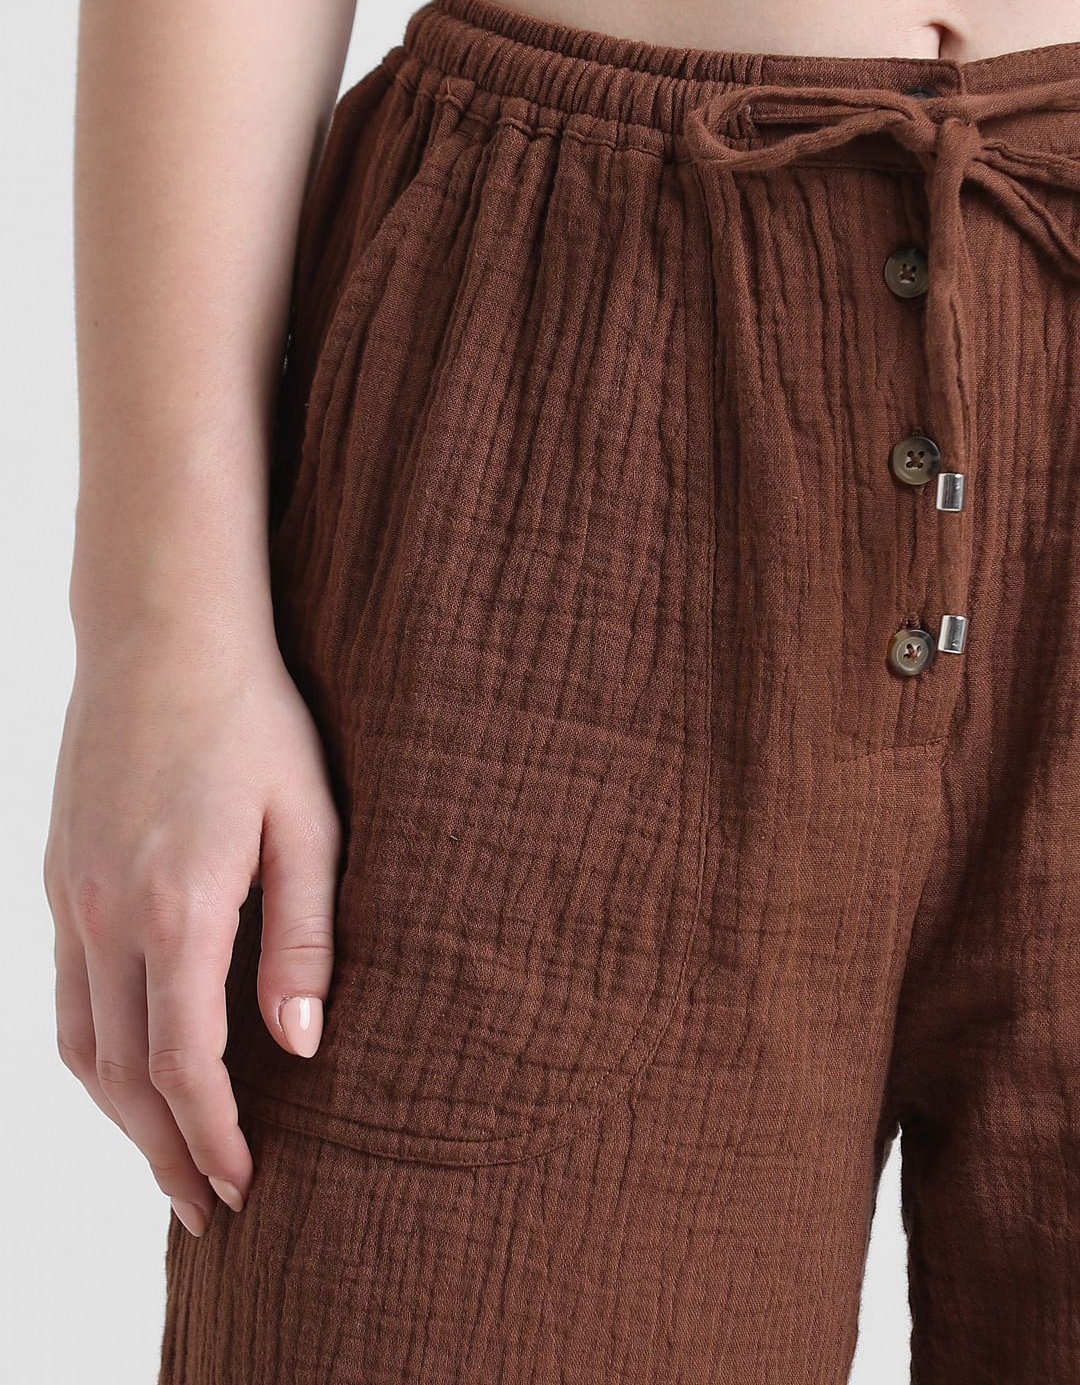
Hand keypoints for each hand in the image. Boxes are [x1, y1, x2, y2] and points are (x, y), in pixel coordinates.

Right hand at [43, 629, 340, 1236]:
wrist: (161, 634)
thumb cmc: (252, 718)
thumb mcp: (307, 821)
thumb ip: (306, 936)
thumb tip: (302, 1044)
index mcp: (179, 908)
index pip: (184, 1066)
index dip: (212, 1138)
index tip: (244, 1187)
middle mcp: (106, 916)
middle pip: (121, 1077)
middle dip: (164, 1153)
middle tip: (206, 1210)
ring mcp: (68, 897)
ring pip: (77, 1045)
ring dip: (118, 1117)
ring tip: (166, 1161)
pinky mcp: (56, 877)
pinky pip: (60, 993)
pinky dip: (90, 1055)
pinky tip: (124, 1071)